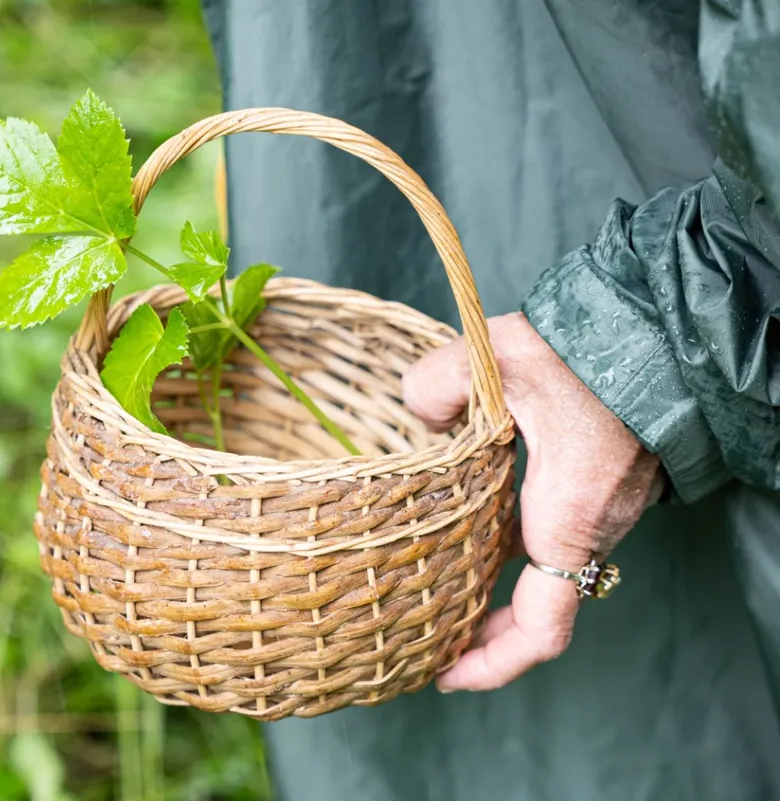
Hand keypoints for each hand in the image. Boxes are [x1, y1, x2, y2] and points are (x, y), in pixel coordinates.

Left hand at [402, 312, 662, 691]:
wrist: (665, 326)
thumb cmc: (591, 349)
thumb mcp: (496, 358)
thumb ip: (435, 385)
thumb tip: (417, 414)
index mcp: (567, 518)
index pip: (541, 628)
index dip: (492, 664)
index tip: (444, 675)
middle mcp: (591, 527)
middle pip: (538, 611)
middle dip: (482, 635)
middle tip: (424, 639)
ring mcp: (603, 510)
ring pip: (546, 574)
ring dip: (497, 590)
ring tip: (435, 587)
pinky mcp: (603, 486)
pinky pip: (558, 538)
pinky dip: (515, 552)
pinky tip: (471, 526)